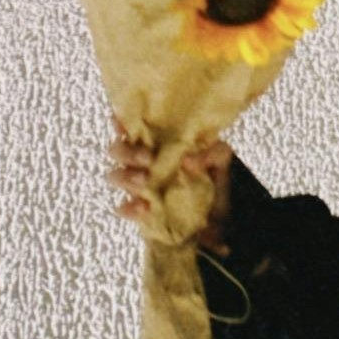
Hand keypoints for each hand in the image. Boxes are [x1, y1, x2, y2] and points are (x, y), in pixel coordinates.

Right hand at [105, 118, 233, 252]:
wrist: (223, 216)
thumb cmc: (217, 179)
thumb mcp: (222, 159)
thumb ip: (211, 153)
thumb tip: (187, 160)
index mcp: (159, 142)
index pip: (132, 126)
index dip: (121, 121)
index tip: (122, 123)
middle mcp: (144, 161)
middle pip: (117, 150)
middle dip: (127, 152)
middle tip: (148, 158)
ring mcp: (140, 186)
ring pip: (115, 176)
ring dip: (126, 176)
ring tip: (145, 181)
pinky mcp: (141, 210)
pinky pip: (124, 208)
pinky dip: (129, 207)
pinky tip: (144, 207)